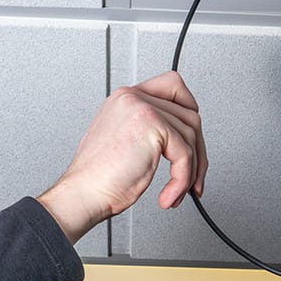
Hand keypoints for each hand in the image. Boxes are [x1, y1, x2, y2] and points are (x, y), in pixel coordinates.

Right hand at [38, 71, 207, 241]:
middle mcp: (133, 98)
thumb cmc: (98, 179)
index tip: (192, 139)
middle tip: (192, 176)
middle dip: (197, 150)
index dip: (189, 112)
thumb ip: (149, 132)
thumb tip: (181, 140)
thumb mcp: (125, 144)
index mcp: (126, 99)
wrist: (83, 193)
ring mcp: (142, 108)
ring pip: (190, 136)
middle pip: (189, 113)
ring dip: (190, 171)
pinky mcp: (152, 125)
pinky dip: (182, 179)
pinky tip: (169, 194)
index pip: (172, 86)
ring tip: (175, 191)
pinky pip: (184, 154)